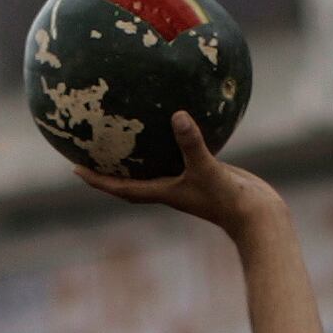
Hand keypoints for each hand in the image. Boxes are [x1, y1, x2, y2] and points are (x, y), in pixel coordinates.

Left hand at [74, 111, 280, 234]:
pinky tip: (175, 120)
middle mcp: (170, 188)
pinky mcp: (203, 173)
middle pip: (130, 180)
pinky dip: (172, 142)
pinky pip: (179, 154)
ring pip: (154, 167)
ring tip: (123, 135)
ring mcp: (186, 182)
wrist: (258, 216)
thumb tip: (177, 116)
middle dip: (108, 170)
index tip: (75, 170)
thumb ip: (192, 144)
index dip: (97, 180)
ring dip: (137, 156)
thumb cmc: (231, 199)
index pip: (121, 187)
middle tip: (88, 152)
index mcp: (163, 192)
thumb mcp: (208, 169)